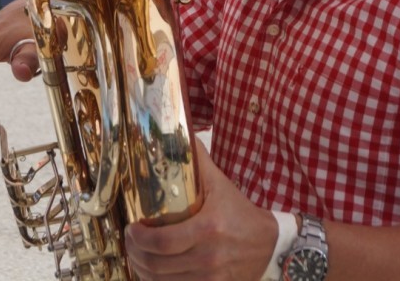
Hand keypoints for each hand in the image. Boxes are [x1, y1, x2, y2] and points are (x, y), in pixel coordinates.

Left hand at [124, 139, 276, 280]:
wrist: (269, 244)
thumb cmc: (240, 212)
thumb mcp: (220, 184)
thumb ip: (198, 160)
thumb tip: (180, 132)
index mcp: (209, 229)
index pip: (164, 241)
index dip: (140, 238)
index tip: (132, 227)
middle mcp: (209, 257)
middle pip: (158, 264)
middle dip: (135, 253)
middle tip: (130, 240)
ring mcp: (211, 278)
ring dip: (142, 269)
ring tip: (136, 255)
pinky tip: (152, 272)